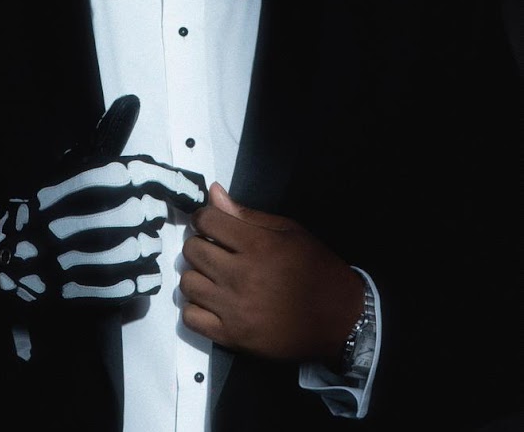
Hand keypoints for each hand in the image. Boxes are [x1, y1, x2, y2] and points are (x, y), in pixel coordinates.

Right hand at [0, 95, 207, 304]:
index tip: (195, 193)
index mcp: (98, 177)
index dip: (179, 185)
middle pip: (153, 213)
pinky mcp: (101, 285)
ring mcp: (103, 251)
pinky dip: (142, 276)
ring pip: (151, 248)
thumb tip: (131, 103)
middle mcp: (103, 211)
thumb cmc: (48, 204)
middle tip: (131, 220)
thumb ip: (108, 134)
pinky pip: (144, 280)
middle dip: (147, 217)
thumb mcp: (74, 161)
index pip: (152, 176)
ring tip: (125, 245)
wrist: (14, 252)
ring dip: (145, 248)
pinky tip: (128, 269)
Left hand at [180, 183, 363, 361]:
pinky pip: (191, 318)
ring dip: (197, 276)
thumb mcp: (289, 232)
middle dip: (200, 244)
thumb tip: (214, 192)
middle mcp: (242, 276)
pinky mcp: (233, 337)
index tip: (211, 224)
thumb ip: (247, 214)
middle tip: (215, 251)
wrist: (342, 321)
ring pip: (188, 283)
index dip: (204, 218)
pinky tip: (211, 302)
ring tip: (214, 277)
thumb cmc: (317, 270)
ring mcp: (235, 309)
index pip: (206, 220)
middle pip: (192, 250)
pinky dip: (195, 308)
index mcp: (258, 246)